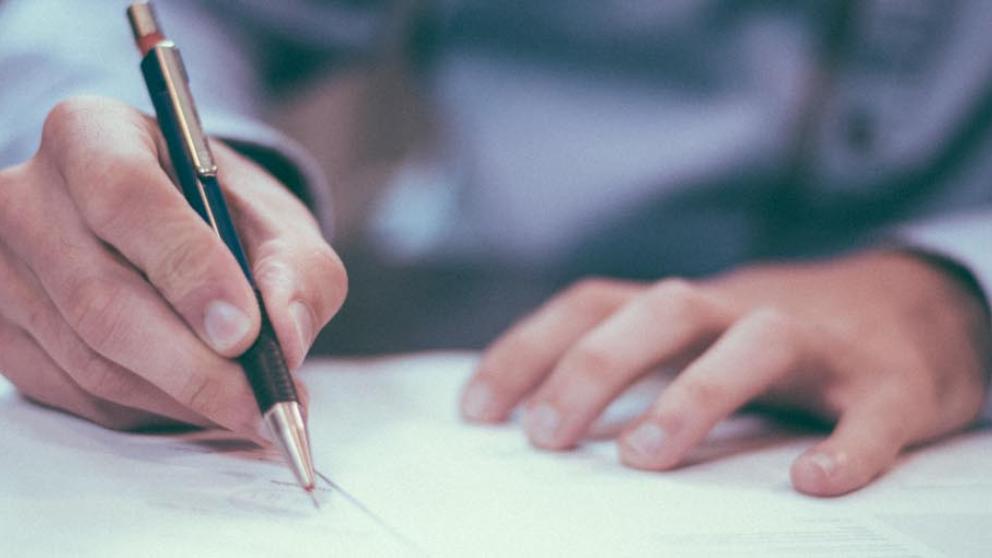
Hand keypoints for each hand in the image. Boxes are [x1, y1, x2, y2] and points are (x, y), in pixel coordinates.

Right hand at [0, 96, 345, 435]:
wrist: (176, 234)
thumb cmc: (227, 219)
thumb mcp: (280, 226)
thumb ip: (297, 272)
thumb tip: (285, 336)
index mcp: (92, 135)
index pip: (125, 198)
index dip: (188, 271)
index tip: (245, 331)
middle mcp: (27, 197)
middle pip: (99, 298)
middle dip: (193, 365)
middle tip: (260, 401)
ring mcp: (3, 271)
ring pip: (89, 360)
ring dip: (180, 398)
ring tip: (248, 408)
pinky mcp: (1, 335)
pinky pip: (76, 395)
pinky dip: (149, 410)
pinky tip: (197, 402)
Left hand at [460, 251, 989, 495]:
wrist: (921, 308)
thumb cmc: (783, 339)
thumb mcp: (699, 336)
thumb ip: (635, 361)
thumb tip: (536, 414)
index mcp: (691, 308)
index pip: (594, 304)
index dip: (529, 349)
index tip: (476, 411)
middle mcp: (745, 310)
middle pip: (664, 310)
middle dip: (595, 366)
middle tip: (545, 436)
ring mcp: (823, 342)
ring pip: (759, 342)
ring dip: (696, 394)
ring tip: (642, 457)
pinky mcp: (894, 382)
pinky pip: (874, 411)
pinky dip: (848, 446)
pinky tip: (814, 483)